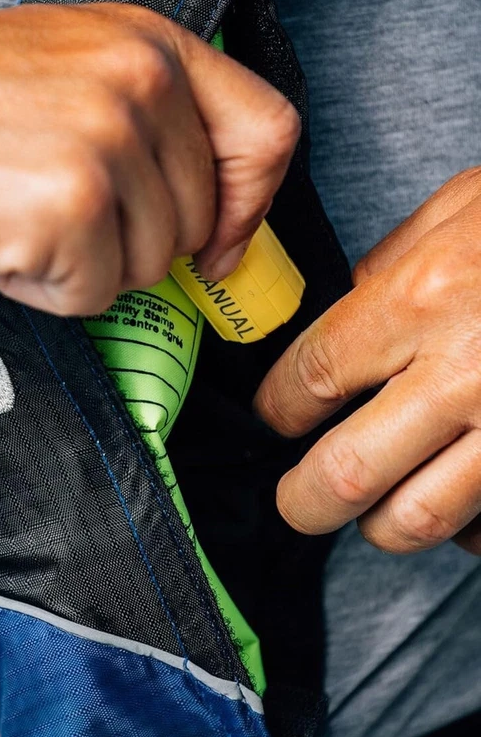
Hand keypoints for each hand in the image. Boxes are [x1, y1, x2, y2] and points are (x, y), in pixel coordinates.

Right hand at [0, 3, 299, 315]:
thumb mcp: (70, 70)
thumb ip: (147, 118)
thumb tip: (208, 212)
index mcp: (150, 43)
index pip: (265, 130)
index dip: (248, 205)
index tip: (216, 243)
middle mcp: (141, 83)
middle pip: (197, 222)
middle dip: (133, 245)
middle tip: (64, 220)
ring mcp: (109, 143)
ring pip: (147, 267)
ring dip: (85, 268)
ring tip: (25, 223)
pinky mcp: (72, 206)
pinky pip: (94, 294)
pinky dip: (46, 289)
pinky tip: (6, 246)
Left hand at [254, 167, 480, 553]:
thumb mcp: (470, 202)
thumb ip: (395, 260)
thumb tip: (344, 305)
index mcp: (427, 299)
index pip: (308, 379)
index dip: (275, 409)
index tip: (275, 417)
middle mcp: (469, 374)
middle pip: (343, 474)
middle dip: (301, 500)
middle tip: (296, 499)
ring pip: (416, 521)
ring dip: (378, 524)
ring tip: (370, 509)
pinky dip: (466, 533)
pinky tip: (460, 505)